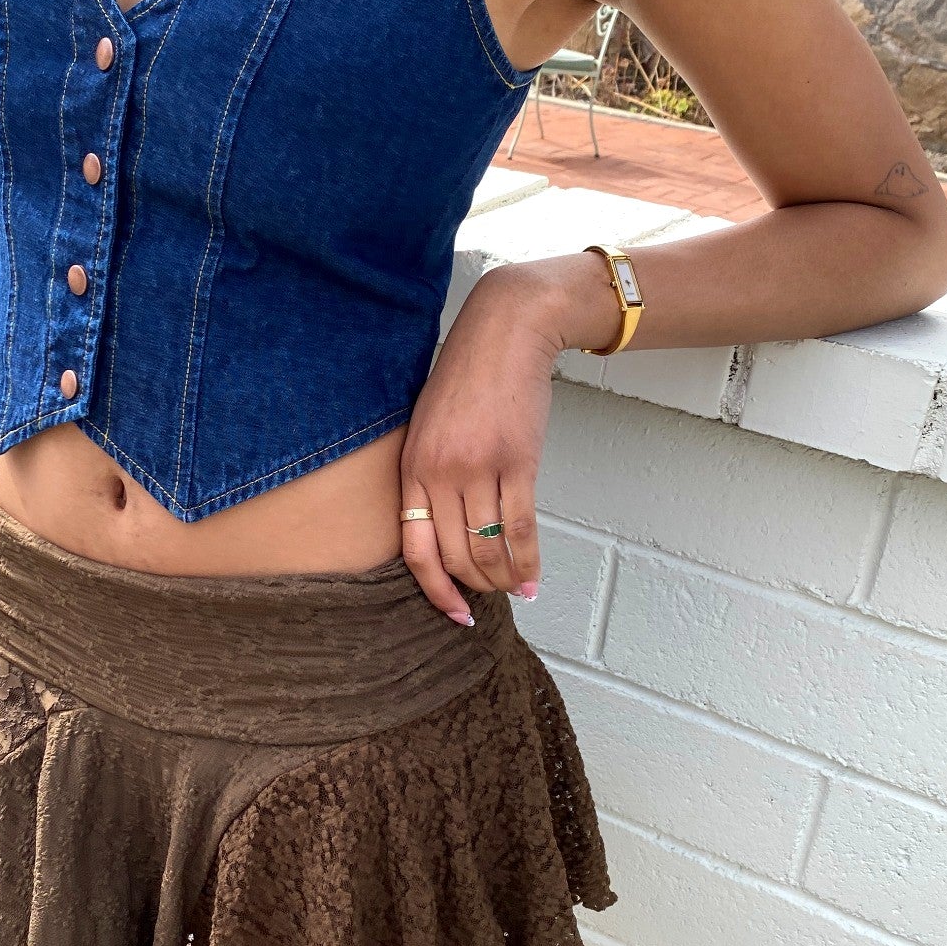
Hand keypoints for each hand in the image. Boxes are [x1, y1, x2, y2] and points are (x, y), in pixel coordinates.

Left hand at [400, 263, 571, 621]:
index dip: (435, 589)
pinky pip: (521, 528)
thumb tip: (445, 528)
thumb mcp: (427, 426)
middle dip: (475, 587)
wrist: (504, 334)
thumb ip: (428, 474)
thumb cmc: (465, 378)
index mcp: (412, 468)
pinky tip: (534, 576)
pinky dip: (529, 559)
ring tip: (516, 589)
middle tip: (491, 597)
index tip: (453, 611)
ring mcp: (480, 469)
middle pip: (456, 556)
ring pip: (490, 549)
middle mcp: (441, 474)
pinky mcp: (518, 461)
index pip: (416, 548)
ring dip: (505, 579)